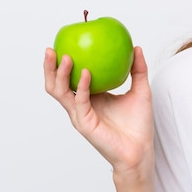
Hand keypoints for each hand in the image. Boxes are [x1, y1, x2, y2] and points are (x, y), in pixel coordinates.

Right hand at [43, 46, 153, 174]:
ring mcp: (80, 114)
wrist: (140, 149)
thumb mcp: (141, 90)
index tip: (63, 43)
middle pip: (57, 84)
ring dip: (60, 75)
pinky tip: (85, 73)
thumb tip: (136, 47)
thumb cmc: (139, 123)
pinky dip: (82, 86)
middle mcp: (82, 105)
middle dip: (50, 67)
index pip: (71, 77)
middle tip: (51, 48)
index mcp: (92, 96)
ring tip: (65, 57)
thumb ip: (138, 69)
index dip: (63, 62)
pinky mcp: (85, 123)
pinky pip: (81, 101)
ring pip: (61, 93)